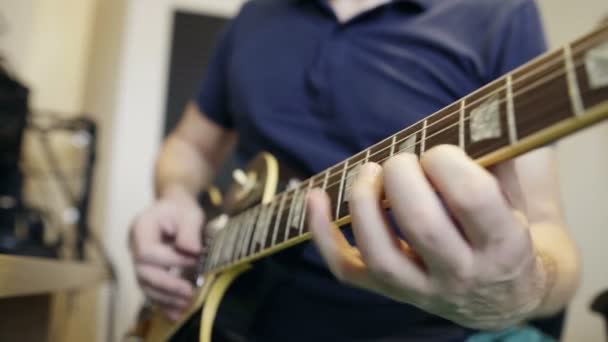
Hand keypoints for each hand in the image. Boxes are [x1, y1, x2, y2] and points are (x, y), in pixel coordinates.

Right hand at [129, 186, 204, 320]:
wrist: (174, 209)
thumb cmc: (181, 209)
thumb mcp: (189, 213)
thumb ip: (189, 231)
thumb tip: (191, 251)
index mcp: (141, 227)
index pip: (147, 251)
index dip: (169, 260)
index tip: (193, 260)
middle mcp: (134, 246)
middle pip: (142, 272)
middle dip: (166, 284)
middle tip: (189, 292)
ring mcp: (138, 261)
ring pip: (145, 285)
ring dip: (165, 298)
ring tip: (185, 304)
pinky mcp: (147, 272)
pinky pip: (151, 290)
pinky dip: (163, 303)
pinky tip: (176, 313)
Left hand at [307, 145, 548, 329]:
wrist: (504, 298)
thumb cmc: (507, 234)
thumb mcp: (522, 199)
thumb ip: (503, 157)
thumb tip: (479, 108)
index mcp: (503, 245)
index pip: (472, 199)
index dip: (448, 162)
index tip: (439, 151)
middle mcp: (461, 273)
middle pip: (421, 224)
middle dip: (402, 177)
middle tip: (403, 160)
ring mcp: (421, 289)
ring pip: (380, 253)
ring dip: (364, 202)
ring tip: (369, 171)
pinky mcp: (390, 291)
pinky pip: (346, 269)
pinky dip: (322, 233)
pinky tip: (314, 196)